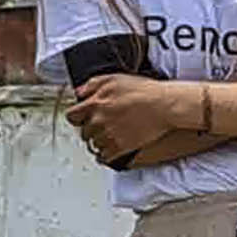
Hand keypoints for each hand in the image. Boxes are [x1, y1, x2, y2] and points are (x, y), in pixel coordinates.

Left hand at [71, 75, 197, 164]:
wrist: (164, 105)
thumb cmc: (143, 91)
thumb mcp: (114, 79)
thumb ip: (92, 85)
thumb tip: (79, 93)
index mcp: (95, 103)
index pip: (72, 116)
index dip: (77, 118)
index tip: (82, 119)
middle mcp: (98, 121)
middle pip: (83, 132)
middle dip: (90, 129)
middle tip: (100, 126)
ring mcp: (108, 136)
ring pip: (93, 144)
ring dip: (98, 142)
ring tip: (108, 137)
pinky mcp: (120, 148)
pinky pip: (104, 156)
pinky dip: (105, 155)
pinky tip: (110, 150)